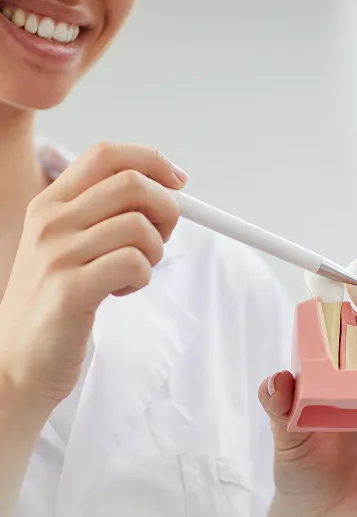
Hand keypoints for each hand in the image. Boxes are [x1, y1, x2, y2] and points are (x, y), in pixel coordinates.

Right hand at [0, 142, 185, 407]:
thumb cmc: (54, 303)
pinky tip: (120, 291)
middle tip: (159, 240)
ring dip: (154, 252)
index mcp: (50, 204)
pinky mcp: (71, 289)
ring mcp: (58, 254)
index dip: (153, 162)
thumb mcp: (68, 246)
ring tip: (132, 274)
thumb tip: (167, 191)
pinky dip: (143, 278)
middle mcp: (50, 222)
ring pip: (139, 226)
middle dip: (167, 210)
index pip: (107, 154)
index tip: (179, 182)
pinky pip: (135, 263)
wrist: (16, 361)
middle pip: (132, 184)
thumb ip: (104, 216)